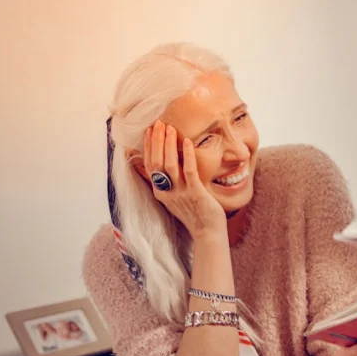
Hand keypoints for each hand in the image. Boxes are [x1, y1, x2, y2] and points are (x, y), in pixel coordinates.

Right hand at [144, 120, 225, 237]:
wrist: (207, 232)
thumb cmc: (194, 213)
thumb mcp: (174, 198)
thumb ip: (167, 183)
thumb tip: (160, 167)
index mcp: (160, 192)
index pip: (149, 165)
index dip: (149, 147)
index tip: (150, 130)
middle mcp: (167, 192)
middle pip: (156, 162)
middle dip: (157, 141)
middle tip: (158, 123)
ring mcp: (180, 193)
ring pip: (169, 165)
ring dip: (169, 144)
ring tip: (170, 128)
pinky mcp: (195, 193)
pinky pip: (190, 171)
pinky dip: (188, 155)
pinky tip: (188, 141)